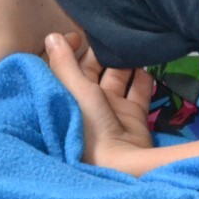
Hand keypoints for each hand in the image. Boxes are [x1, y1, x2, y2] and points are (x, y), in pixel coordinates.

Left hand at [43, 32, 155, 173]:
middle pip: (93, 70)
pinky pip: (139, 92)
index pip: (65, 67)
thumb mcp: (74, 91)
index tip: (80, 35)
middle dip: (102, 52)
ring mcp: (112, 110)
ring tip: (132, 42)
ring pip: (118, 77)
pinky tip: (147, 61)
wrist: (120, 164)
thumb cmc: (89, 126)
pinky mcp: (133, 117)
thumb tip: (51, 35)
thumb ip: (64, 63)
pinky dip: (143, 77)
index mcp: (67, 97)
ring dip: (125, 61)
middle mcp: (88, 103)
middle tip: (113, 34)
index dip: (70, 49)